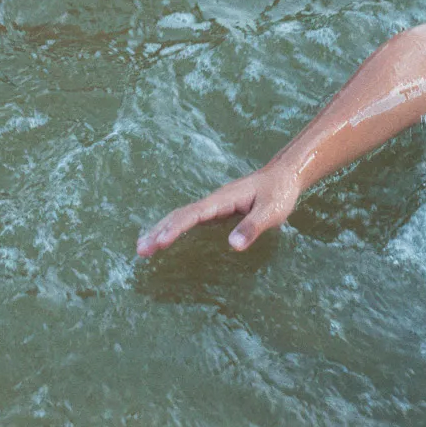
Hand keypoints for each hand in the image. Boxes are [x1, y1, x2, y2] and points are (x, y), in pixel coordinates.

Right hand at [136, 163, 302, 255]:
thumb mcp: (271, 211)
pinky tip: (165, 238)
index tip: (160, 242)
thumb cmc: (279, 193)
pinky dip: (173, 228)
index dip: (176, 228)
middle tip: (140, 251)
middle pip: (180, 214)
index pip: (194, 214)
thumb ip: (253, 227)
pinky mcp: (217, 211)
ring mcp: (214, 205)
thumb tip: (232, 246)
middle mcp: (214, 201)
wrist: (285, 176)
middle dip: (159, 231)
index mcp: (223, 199)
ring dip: (161, 229)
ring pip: (182, 216)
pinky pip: (190, 219)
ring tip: (142, 248)